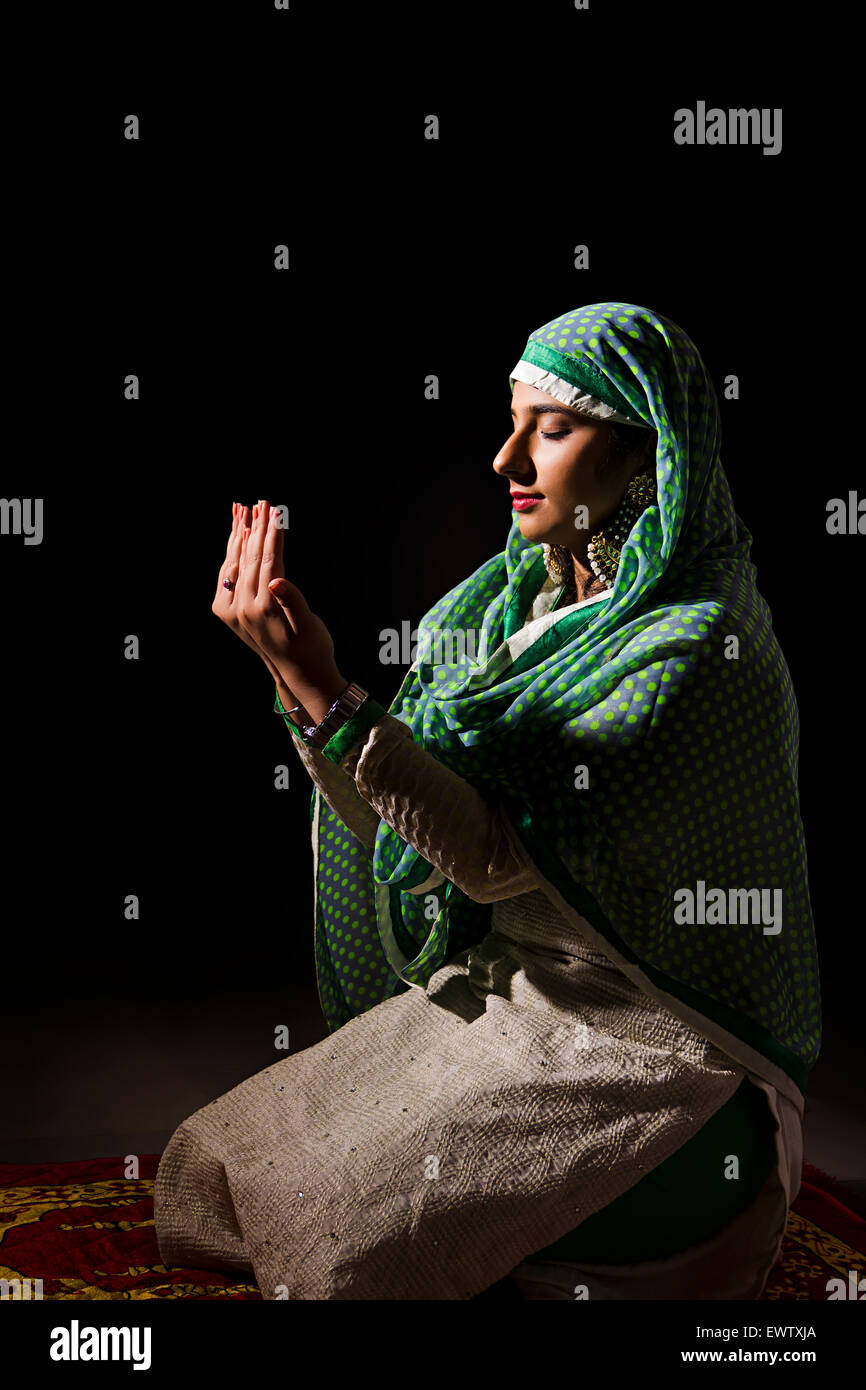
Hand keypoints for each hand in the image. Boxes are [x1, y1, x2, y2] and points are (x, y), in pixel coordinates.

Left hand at [214, 499, 346, 723]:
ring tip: (243, 510)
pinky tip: (237, 537)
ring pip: (236, 563)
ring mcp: (233, 610)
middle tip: (262, 501)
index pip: (267, 561)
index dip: (273, 533)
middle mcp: (244, 608)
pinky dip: (233, 554)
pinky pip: (229, 575)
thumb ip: (293, 601)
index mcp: (265, 608)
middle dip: (257, 527)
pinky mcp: (228, 612)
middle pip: (250, 558)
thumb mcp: (309, 625)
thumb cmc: (312, 648)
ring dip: (240, 535)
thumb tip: (278, 581)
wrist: (298, 674)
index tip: (276, 510)